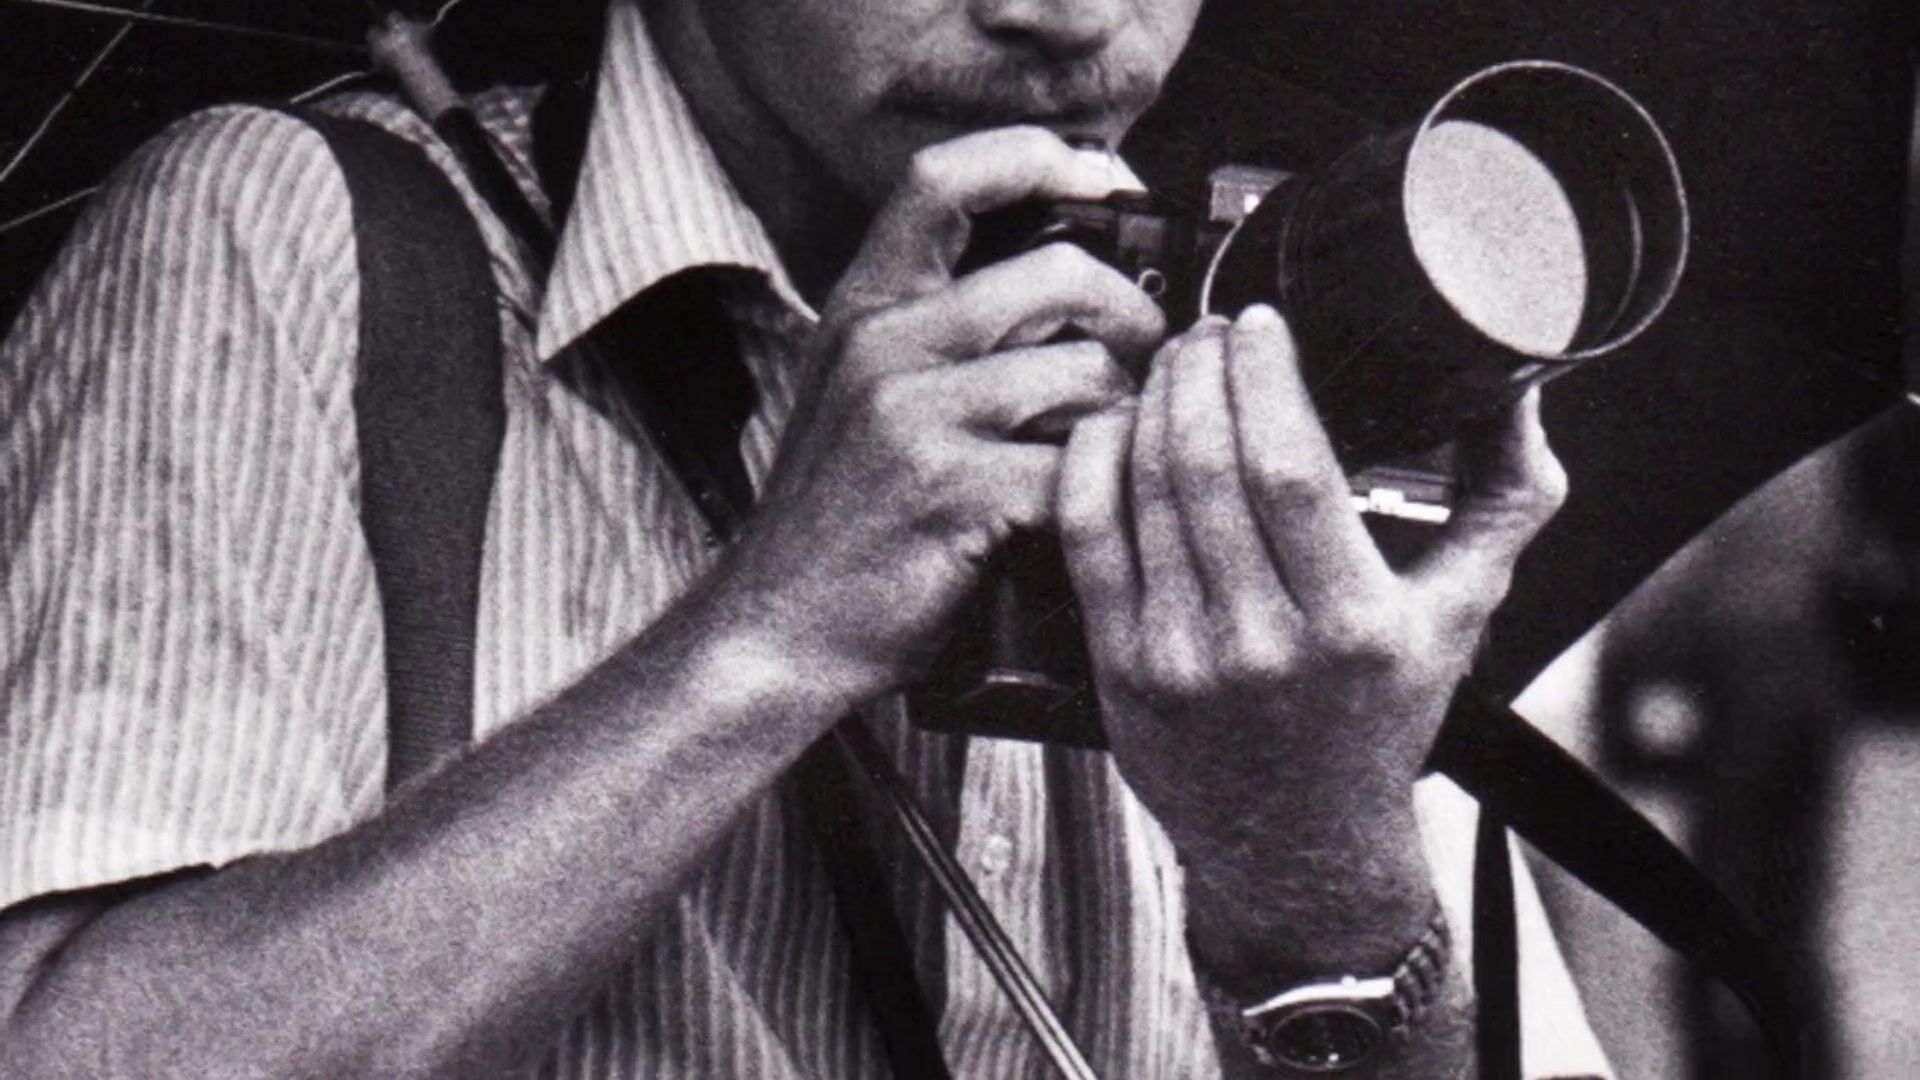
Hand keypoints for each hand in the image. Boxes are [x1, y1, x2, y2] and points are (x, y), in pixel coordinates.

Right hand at [707, 127, 1165, 705]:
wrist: (778, 628)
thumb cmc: (839, 519)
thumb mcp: (858, 394)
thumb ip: (934, 332)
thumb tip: (1061, 282)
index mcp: (865, 308)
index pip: (942, 181)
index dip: (1032, 158)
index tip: (1099, 177)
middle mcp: (884, 345)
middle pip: (1053, 273)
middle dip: (1128, 314)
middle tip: (1148, 354)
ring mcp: (915, 416)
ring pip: (1081, 370)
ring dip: (1122, 411)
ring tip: (1115, 446)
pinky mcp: (953, 493)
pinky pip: (1075, 461)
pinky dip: (1102, 483)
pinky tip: (1088, 506)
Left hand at [1057, 306, 1565, 963]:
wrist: (1298, 844)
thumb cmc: (1380, 719)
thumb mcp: (1465, 613)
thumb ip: (1506, 498)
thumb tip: (1521, 391)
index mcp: (1353, 622)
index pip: (1288, 466)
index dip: (1262, 376)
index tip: (1259, 323)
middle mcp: (1261, 643)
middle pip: (1203, 464)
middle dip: (1198, 370)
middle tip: (1207, 331)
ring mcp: (1179, 658)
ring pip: (1141, 490)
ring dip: (1150, 403)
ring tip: (1172, 365)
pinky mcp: (1119, 668)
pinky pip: (1085, 536)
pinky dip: (1092, 463)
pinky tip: (1113, 426)